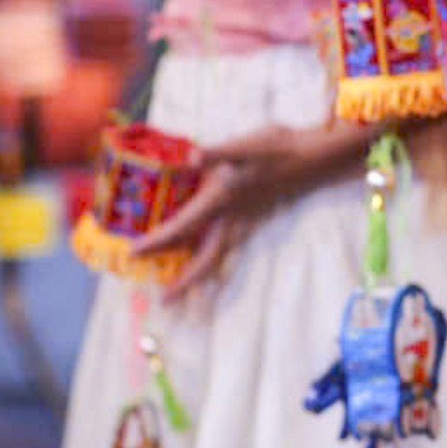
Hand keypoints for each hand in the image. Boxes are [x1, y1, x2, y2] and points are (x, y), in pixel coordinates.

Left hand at [131, 123, 379, 301]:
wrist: (312, 158)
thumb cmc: (277, 149)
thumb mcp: (246, 146)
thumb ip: (219, 152)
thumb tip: (195, 157)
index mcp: (220, 201)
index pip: (182, 228)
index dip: (157, 242)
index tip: (134, 254)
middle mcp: (230, 218)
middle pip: (203, 259)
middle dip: (183, 282)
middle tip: (165, 301)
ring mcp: (243, 221)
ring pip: (216, 256)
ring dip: (198, 275)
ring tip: (182, 288)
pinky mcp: (251, 218)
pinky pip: (225, 246)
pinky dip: (211, 258)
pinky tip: (204, 254)